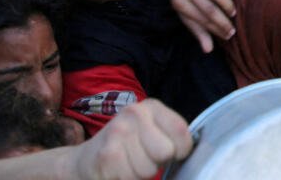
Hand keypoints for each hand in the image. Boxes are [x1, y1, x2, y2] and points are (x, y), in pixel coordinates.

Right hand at [68, 99, 192, 179]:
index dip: (181, 151)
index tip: (170, 154)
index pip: (182, 131)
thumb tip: (195, 152)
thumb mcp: (149, 133)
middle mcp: (134, 113)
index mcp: (151, 107)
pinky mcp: (107, 155)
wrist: (84, 162)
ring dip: (139, 174)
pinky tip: (117, 172)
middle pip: (165, 152)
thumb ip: (171, 136)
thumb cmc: (126, 149)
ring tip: (127, 165)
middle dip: (156, 163)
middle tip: (142, 159)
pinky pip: (132, 179)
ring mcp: (118, 132)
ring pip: (149, 170)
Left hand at [167, 0, 237, 52]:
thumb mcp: (186, 14)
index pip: (202, 20)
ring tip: (233, 12)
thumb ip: (198, 31)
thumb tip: (208, 50)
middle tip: (234, 29)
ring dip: (227, 4)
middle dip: (224, 21)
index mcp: (179, 2)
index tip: (229, 35)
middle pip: (210, 9)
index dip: (217, 29)